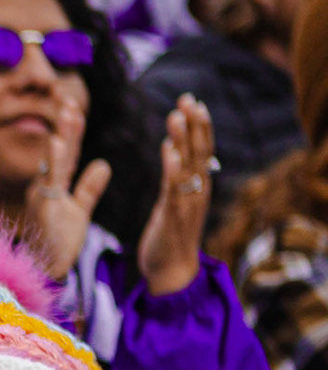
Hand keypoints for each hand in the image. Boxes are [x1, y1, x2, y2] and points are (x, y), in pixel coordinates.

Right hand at [22, 100, 111, 281]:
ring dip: (62, 134)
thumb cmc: (58, 244)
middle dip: (66, 123)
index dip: (73, 130)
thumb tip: (104, 164)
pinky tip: (60, 141)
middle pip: (60, 149)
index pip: (67, 153)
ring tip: (69, 111)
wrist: (44, 271)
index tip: (77, 106)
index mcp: (53, 186)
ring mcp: (41, 195)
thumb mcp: (79, 211)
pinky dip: (55, 159)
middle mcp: (44, 186)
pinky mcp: (42, 206)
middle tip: (70, 96)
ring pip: (54, 159)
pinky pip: (49, 179)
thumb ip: (89, 187)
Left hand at [137, 94, 216, 294]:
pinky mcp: (174, 216)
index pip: (201, 149)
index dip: (198, 124)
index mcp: (196, 185)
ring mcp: (187, 203)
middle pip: (199, 151)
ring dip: (183, 139)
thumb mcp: (174, 199)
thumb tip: (174, 146)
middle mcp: (197, 191)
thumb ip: (176, 174)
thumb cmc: (170, 235)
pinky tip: (169, 151)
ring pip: (188, 165)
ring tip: (176, 115)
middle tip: (188, 98)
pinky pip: (174, 189)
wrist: (172, 272)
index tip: (192, 100)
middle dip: (194, 124)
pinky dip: (173, 169)